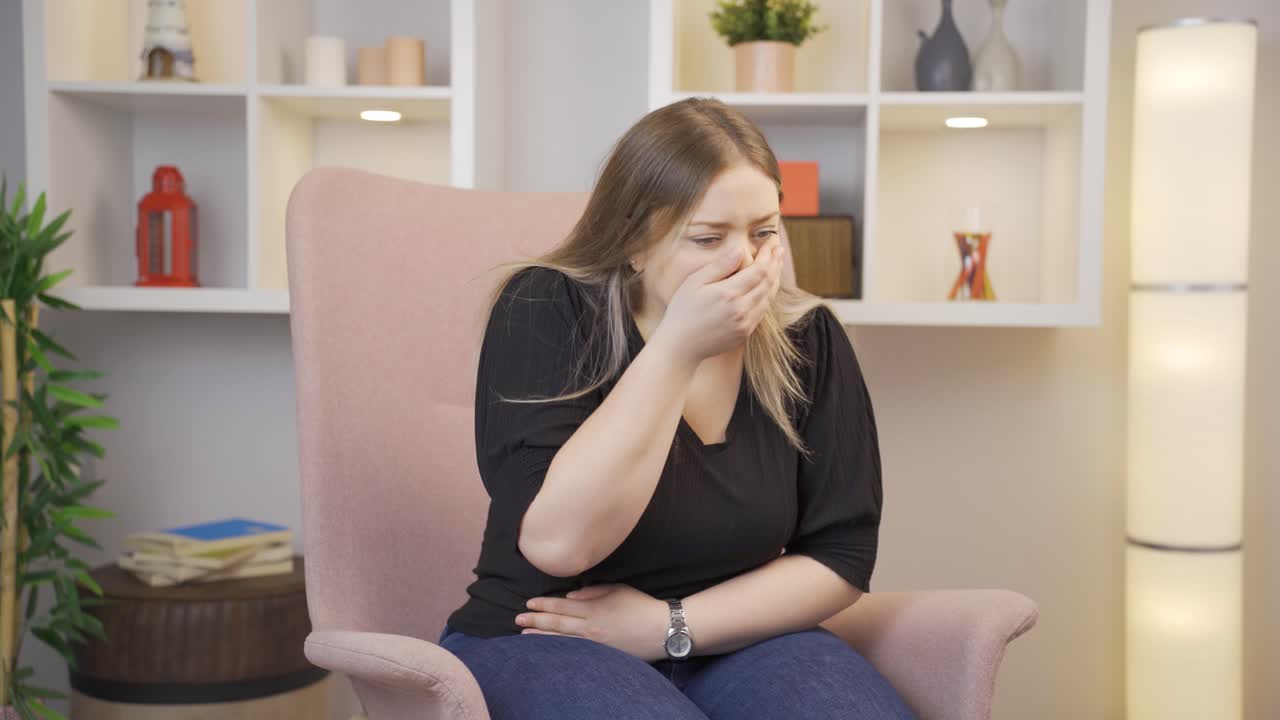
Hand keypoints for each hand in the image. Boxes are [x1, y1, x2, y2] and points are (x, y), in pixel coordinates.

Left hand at [517, 584, 670, 662]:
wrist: (663, 630)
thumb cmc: (641, 605)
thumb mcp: (617, 589)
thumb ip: (592, 591)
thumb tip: (570, 595)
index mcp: (594, 608)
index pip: (562, 605)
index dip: (543, 604)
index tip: (528, 603)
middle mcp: (591, 627)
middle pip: (557, 623)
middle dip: (536, 620)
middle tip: (517, 619)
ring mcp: (595, 644)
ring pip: (562, 640)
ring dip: (541, 636)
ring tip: (525, 634)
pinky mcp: (602, 656)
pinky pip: (575, 652)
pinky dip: (559, 649)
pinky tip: (548, 648)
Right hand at [652, 237, 785, 364]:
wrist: (680, 346)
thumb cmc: (682, 310)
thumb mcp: (694, 282)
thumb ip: (720, 266)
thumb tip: (740, 250)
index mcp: (729, 293)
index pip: (759, 269)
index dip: (768, 255)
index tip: (771, 243)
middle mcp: (741, 309)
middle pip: (768, 282)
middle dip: (776, 263)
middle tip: (780, 249)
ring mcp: (745, 323)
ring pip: (769, 297)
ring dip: (775, 279)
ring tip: (777, 264)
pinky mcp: (745, 333)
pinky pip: (762, 311)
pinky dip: (768, 295)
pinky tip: (767, 287)